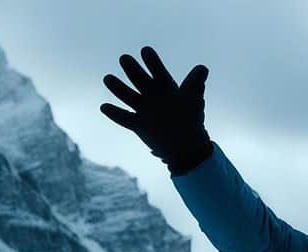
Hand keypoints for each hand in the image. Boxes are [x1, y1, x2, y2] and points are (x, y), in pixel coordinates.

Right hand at [100, 46, 212, 174]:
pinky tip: (104, 107)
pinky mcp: (138, 124)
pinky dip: (114, 113)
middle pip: (138, 78)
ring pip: (127, 95)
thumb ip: (195, 83)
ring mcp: (143, 109)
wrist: (186, 145)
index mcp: (165, 86)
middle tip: (124, 59)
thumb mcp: (193, 99)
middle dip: (131, 69)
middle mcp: (152, 94)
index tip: (146, 51)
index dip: (152, 60)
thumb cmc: (191, 119)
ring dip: (117, 87)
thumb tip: (203, 69)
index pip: (156, 69)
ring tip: (108, 78)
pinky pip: (123, 118)